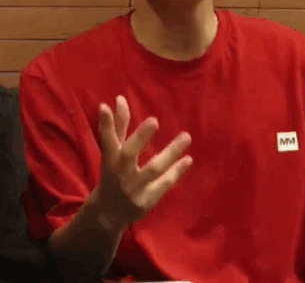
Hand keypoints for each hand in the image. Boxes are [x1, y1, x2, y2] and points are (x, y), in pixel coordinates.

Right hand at [95, 95, 192, 228]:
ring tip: (186, 136)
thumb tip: (119, 98)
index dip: (109, 123)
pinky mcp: (146, 201)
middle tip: (154, 121)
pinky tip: (188, 159)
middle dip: (139, 138)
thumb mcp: (113, 152)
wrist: (107, 214)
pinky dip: (176, 172)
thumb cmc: (113, 174)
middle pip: (128, 155)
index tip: (118, 100)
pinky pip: (163, 184)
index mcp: (110, 159)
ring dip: (170, 153)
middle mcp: (119, 174)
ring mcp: (133, 189)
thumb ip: (118, 126)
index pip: (108, 139)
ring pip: (152, 169)